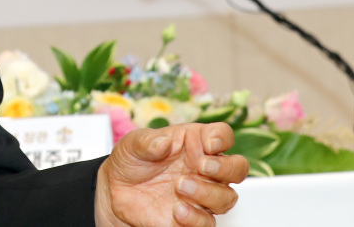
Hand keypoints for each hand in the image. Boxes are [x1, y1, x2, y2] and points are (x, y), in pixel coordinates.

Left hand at [94, 122, 248, 226]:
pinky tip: (179, 210)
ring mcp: (202, 194)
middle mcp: (204, 169)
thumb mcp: (133, 144)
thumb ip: (148, 142)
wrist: (116, 191)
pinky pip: (208, 223)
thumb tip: (163, 143)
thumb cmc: (132, 161)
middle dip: (226, 168)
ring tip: (180, 186)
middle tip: (202, 166)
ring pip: (227, 197)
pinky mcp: (193, 218)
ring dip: (208, 193)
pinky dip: (196, 218)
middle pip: (237, 168)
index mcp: (195, 143)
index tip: (209, 143)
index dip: (222, 137)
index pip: (223, 135)